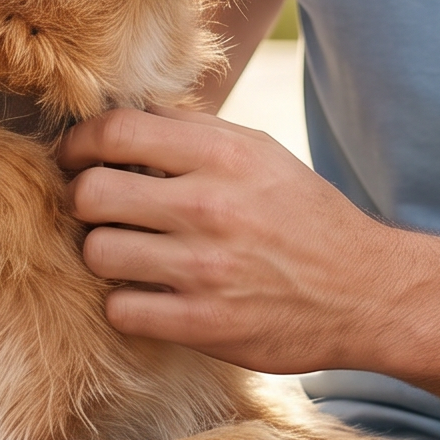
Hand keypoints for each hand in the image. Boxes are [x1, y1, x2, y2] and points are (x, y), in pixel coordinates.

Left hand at [63, 108, 403, 371]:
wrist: (364, 289)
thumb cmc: (304, 215)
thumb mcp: (261, 152)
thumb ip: (194, 132)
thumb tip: (124, 115)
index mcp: (224, 154)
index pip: (116, 131)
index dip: (79, 143)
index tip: (75, 156)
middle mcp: (210, 206)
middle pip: (92, 193)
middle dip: (84, 200)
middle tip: (99, 210)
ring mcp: (205, 268)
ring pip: (99, 253)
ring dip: (104, 253)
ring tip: (128, 254)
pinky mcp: (204, 324)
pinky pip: (121, 310)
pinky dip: (126, 304)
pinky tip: (149, 294)